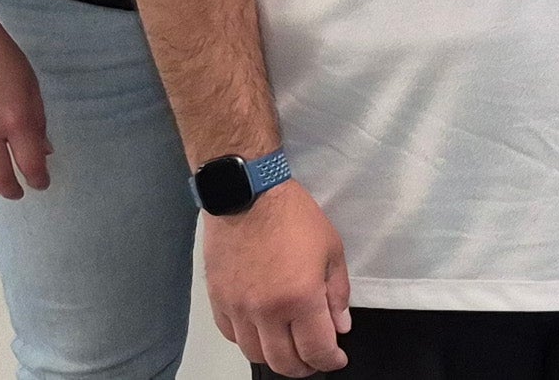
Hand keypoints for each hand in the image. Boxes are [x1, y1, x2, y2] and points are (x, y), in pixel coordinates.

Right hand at [204, 181, 351, 374]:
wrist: (248, 195)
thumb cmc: (294, 216)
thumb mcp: (331, 249)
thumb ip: (337, 293)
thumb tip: (340, 326)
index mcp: (300, 298)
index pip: (316, 350)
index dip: (330, 361)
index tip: (337, 360)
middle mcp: (266, 312)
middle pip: (284, 361)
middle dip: (304, 367)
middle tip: (315, 360)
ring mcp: (239, 309)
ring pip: (255, 354)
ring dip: (275, 357)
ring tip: (289, 348)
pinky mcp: (218, 302)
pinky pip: (232, 336)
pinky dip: (249, 341)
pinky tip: (262, 332)